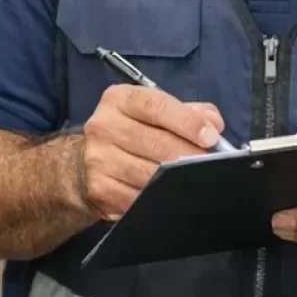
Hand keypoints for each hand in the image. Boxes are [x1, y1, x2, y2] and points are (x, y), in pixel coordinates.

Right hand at [75, 85, 224, 220]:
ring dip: (177, 178)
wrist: (82, 164)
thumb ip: (186, 112)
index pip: (156, 107)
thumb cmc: (128, 133)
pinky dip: (160, 196)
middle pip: (156, 142)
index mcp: (119, 100)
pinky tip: (170, 192)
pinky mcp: (100, 189)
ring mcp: (99, 160)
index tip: (211, 136)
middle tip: (208, 162)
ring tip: (194, 177)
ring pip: (150, 173)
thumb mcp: (152, 112)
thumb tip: (214, 123)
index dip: (187, 122)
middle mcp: (104, 126)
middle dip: (189, 154)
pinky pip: (140, 197)